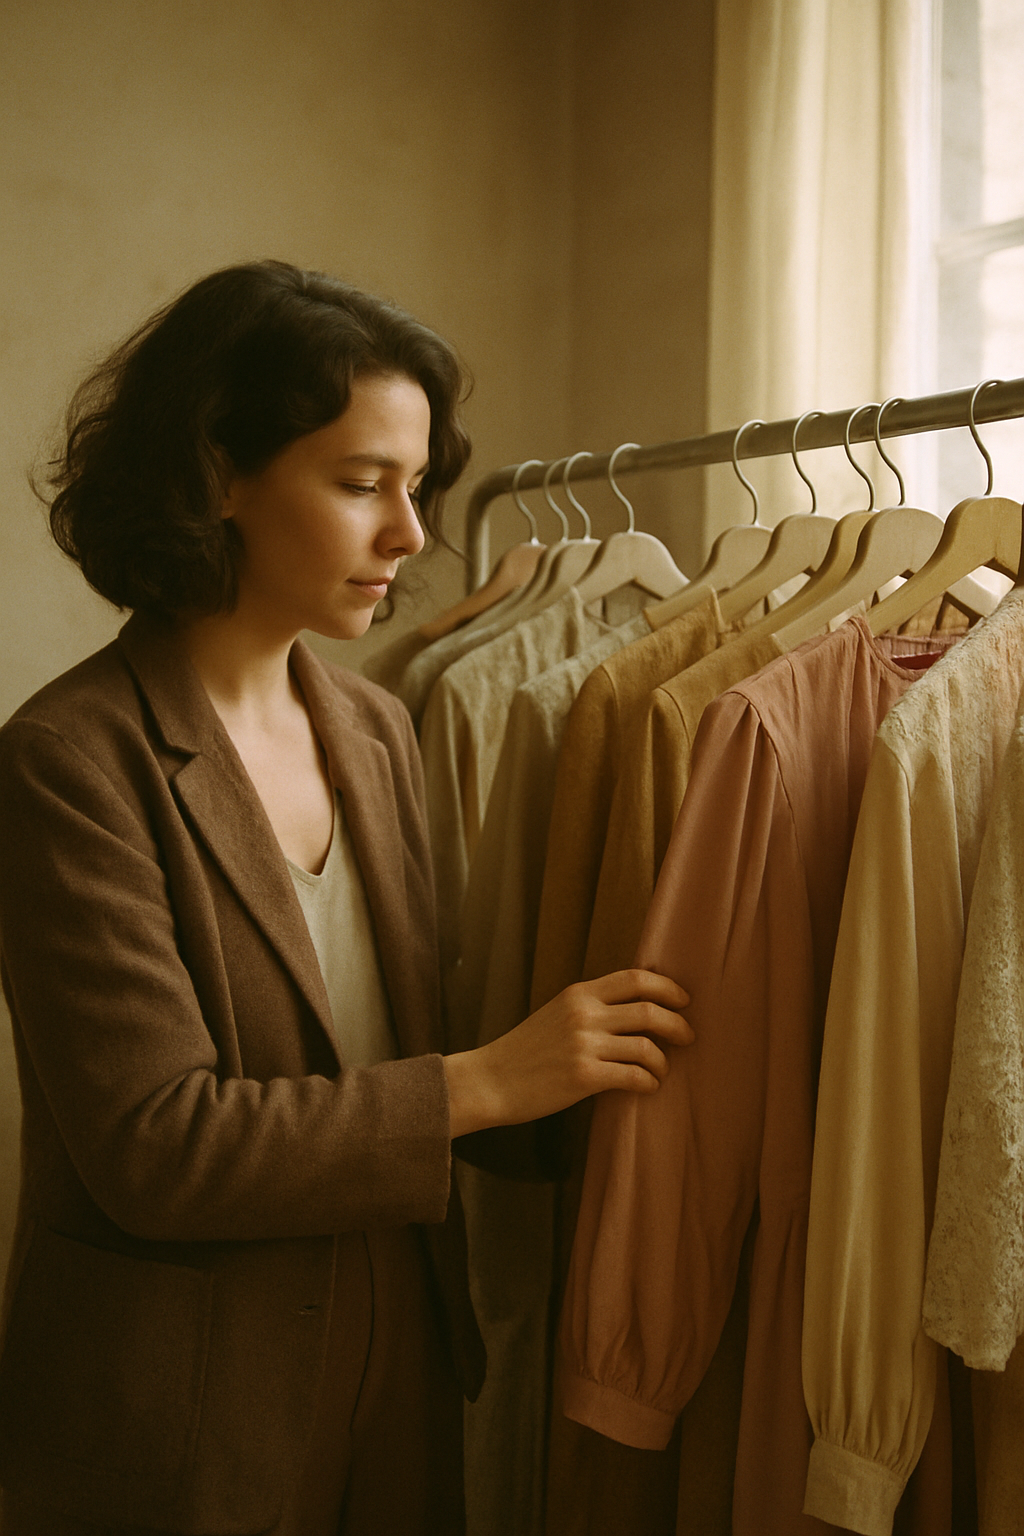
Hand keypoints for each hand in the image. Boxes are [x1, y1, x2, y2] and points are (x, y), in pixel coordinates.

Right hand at [443, 969, 691, 1137]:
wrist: (490, 1081)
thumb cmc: (524, 1052)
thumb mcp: (555, 1014)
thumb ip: (590, 1008)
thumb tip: (635, 1012)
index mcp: (578, 994)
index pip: (634, 978)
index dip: (667, 987)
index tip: (684, 1000)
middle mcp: (584, 1014)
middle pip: (649, 1010)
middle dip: (678, 1024)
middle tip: (688, 1036)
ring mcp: (584, 1045)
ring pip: (647, 1046)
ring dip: (663, 1061)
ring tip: (661, 1070)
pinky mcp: (583, 1077)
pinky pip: (634, 1076)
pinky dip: (649, 1082)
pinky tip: (647, 1086)